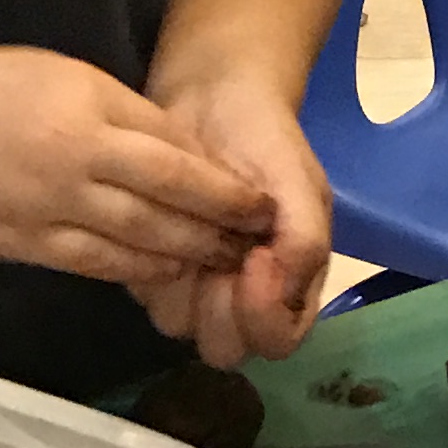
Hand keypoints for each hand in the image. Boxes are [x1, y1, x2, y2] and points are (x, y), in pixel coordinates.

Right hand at [0, 47, 274, 289]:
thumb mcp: (57, 74)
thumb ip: (116, 111)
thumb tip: (178, 151)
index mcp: (85, 106)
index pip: (172, 148)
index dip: (219, 179)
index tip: (256, 195)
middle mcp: (73, 158)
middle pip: (167, 198)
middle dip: (220, 222)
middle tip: (258, 239)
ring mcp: (46, 206)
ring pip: (137, 239)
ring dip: (188, 253)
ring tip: (224, 261)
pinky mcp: (22, 243)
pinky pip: (93, 264)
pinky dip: (135, 271)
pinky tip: (163, 272)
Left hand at [136, 69, 335, 369]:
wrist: (214, 99)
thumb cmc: (267, 142)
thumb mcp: (301, 183)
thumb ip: (304, 241)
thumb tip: (276, 288)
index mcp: (289, 284)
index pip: (278, 340)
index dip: (265, 316)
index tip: (256, 261)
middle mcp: (241, 298)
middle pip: (226, 348)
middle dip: (220, 310)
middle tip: (216, 255)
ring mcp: (193, 285)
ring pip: (179, 325)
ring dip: (182, 284)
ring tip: (189, 234)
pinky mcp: (151, 265)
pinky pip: (143, 291)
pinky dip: (150, 263)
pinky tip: (161, 225)